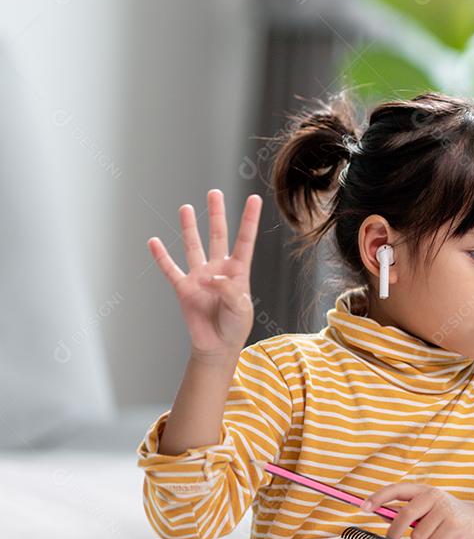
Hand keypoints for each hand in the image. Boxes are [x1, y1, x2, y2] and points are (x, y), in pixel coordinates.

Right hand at [147, 189, 262, 366]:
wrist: (217, 346)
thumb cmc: (234, 326)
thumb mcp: (240, 308)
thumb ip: (228, 289)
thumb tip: (208, 277)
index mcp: (238, 271)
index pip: (245, 240)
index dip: (249, 219)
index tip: (254, 198)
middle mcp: (218, 268)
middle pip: (217, 235)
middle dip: (216, 214)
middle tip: (214, 193)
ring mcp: (199, 277)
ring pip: (193, 246)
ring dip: (189, 228)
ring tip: (186, 207)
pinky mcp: (183, 289)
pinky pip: (170, 269)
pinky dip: (161, 256)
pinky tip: (154, 242)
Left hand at [363, 483, 473, 538]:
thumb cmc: (449, 516)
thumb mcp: (429, 510)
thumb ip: (409, 512)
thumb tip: (383, 516)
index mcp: (424, 491)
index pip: (397, 490)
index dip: (379, 497)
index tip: (364, 506)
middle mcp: (434, 496)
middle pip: (404, 515)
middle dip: (394, 532)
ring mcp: (444, 509)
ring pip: (418, 535)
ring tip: (434, 538)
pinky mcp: (454, 523)